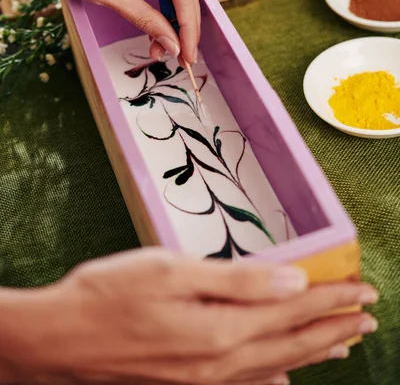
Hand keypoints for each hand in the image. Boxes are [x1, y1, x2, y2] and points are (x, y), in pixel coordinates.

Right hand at [7, 249, 377, 384]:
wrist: (58, 341)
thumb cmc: (110, 295)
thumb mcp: (172, 269)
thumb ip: (237, 279)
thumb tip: (294, 280)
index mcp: (222, 327)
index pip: (293, 309)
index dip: (331, 298)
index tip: (363, 290)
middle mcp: (220, 362)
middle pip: (293, 342)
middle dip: (334, 327)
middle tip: (367, 316)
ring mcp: (204, 381)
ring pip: (276, 366)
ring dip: (313, 352)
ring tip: (342, 344)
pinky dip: (275, 378)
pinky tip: (285, 379)